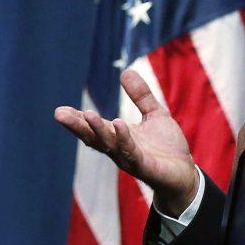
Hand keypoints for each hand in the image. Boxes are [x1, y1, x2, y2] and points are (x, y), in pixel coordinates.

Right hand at [54, 69, 199, 215]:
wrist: (185, 173)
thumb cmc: (167, 147)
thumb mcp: (154, 114)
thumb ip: (141, 95)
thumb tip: (125, 71)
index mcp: (117, 136)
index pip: (93, 127)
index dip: (76, 119)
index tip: (60, 110)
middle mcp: (118, 148)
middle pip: (93, 137)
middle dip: (77, 125)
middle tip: (59, 114)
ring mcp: (129, 159)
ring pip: (109, 144)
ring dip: (97, 130)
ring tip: (87, 114)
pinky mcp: (144, 167)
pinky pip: (130, 152)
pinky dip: (123, 139)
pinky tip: (118, 124)